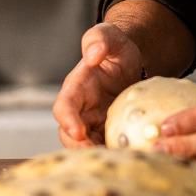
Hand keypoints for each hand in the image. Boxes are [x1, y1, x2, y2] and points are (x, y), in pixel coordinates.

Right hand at [52, 23, 144, 148]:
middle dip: (80, 148)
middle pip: (70, 135)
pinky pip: (107, 147)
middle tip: (100, 154)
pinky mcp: (108, 132)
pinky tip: (131, 157)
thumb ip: (99, 39)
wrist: (132, 62)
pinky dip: (115, 154)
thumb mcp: (111, 36)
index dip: (68, 120)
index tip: (78, 132)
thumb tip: (93, 54)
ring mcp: (94, 124)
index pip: (64, 107)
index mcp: (76, 87)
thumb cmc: (117, 48)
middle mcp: (81, 109)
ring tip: (118, 159)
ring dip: (98, 155)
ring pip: (87, 146)